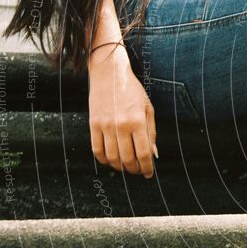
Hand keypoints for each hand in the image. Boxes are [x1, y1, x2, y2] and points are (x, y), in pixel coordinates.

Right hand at [88, 46, 157, 178]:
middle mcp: (121, 125)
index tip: (149, 173)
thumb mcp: (148, 109)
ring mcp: (105, 126)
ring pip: (112, 158)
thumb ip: (151, 133)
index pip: (143, 153)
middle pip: (127, 159)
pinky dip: (104, 159)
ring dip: (120, 167)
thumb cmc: (132, 91)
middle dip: (134, 170)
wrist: (109, 74)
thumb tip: (153, 154)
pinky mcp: (93, 124)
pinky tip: (111, 160)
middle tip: (138, 171)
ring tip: (126, 167)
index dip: (147, 167)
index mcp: (138, 121)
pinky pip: (97, 150)